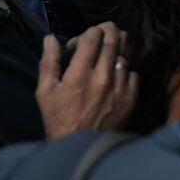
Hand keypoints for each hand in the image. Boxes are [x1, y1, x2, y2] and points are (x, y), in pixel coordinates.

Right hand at [36, 24, 136, 138]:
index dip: (90, 31)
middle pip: (113, 39)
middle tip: (102, 33)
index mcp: (79, 74)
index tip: (85, 37)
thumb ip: (49, 62)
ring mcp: (119, 87)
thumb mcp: (45, 92)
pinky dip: (124, 72)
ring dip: (115, 52)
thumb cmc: (59, 119)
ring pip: (124, 56)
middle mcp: (103, 77)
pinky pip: (133, 73)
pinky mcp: (131, 98)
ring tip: (106, 58)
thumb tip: (50, 38)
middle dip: (107, 30)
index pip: (93, 36)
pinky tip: (115, 77)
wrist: (80, 149)